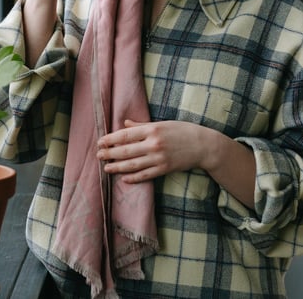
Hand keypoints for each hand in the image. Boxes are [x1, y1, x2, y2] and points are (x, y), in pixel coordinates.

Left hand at [95, 119, 210, 183]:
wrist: (204, 145)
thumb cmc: (181, 131)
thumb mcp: (162, 123)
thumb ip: (141, 125)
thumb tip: (123, 124)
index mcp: (152, 129)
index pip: (125, 135)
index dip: (110, 139)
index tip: (100, 142)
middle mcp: (154, 143)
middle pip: (126, 150)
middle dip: (110, 154)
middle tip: (98, 156)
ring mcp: (159, 158)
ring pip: (133, 164)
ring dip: (118, 167)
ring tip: (106, 168)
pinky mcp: (165, 169)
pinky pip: (146, 175)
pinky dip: (134, 178)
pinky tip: (124, 179)